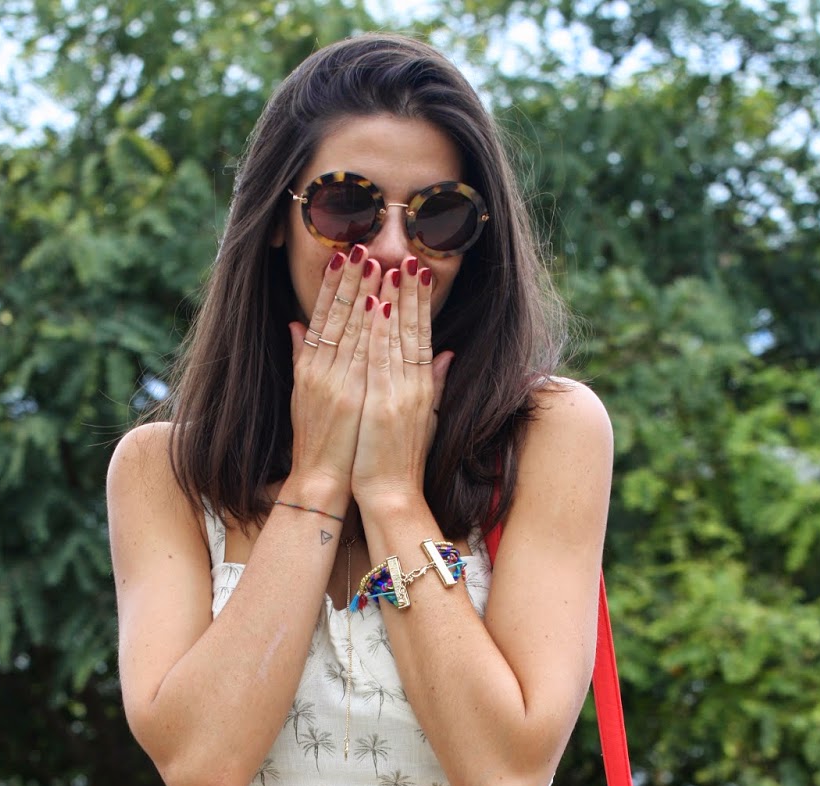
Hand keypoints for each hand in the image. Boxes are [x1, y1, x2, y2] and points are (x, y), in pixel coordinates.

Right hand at [288, 246, 380, 497]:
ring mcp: (334, 382)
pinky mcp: (348, 397)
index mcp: (310, 368)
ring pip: (350, 328)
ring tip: (375, 260)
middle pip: (336, 315)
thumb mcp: (301, 395)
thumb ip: (301, 358)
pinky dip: (370, 328)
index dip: (332, 285)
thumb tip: (296, 326)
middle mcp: (319, 370)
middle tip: (361, 244)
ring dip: (364, 292)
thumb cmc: (318, 442)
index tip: (342, 256)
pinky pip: (361, 355)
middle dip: (349, 279)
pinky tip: (380, 304)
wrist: (320, 479)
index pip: (322, 317)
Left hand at [350, 256, 453, 506]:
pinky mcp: (380, 405)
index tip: (419, 272)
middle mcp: (414, 385)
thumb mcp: (423, 418)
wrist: (392, 495)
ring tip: (389, 266)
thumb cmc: (400, 461)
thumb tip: (446, 354)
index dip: (420, 303)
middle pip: (412, 330)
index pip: (422, 335)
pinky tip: (374, 305)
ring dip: (392, 300)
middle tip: (408, 255)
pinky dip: (377, 332)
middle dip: (409, 292)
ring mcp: (398, 393)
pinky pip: (379, 360)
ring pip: (396, 338)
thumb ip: (433, 384)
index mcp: (423, 386)